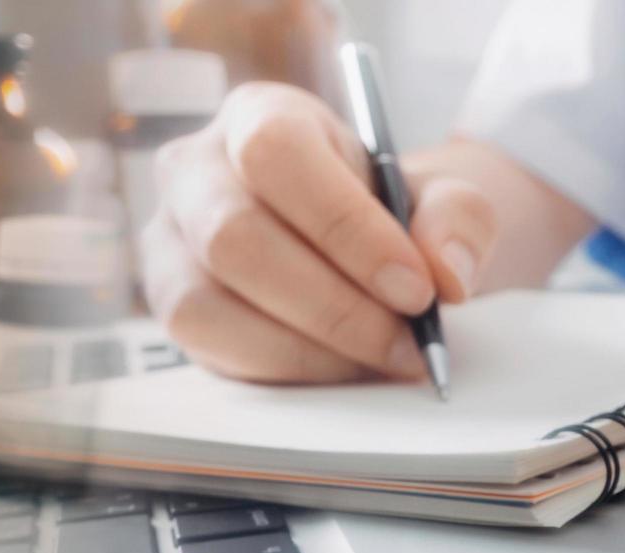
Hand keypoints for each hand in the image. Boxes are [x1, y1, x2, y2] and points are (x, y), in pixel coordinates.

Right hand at [141, 81, 495, 383]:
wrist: (355, 245)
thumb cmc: (384, 212)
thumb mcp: (439, 196)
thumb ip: (457, 219)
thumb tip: (445, 273)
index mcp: (259, 114)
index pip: (275, 154)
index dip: (344, 227)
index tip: (415, 288)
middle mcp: (193, 169)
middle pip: (233, 235)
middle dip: (331, 304)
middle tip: (405, 340)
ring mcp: (167, 239)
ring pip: (207, 301)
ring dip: (306, 346)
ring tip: (376, 357)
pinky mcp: (167, 303)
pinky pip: (207, 346)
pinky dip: (281, 367)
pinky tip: (337, 364)